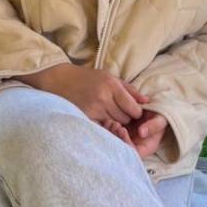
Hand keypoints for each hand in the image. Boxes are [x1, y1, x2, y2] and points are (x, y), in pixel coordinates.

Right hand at [23, 64, 149, 124]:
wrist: (59, 80)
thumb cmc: (87, 78)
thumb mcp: (109, 77)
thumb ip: (130, 90)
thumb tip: (147, 101)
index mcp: (111, 85)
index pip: (134, 108)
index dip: (136, 112)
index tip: (132, 111)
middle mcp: (103, 98)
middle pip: (126, 119)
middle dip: (126, 118)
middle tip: (118, 113)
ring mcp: (93, 110)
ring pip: (115, 125)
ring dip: (115, 123)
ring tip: (107, 115)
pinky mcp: (84, 118)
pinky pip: (102, 129)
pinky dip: (104, 127)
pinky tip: (100, 121)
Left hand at [101, 111, 169, 159]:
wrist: (153, 108)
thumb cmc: (159, 116)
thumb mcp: (161, 120)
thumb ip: (154, 126)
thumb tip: (142, 133)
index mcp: (146, 148)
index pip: (133, 153)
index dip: (126, 143)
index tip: (123, 130)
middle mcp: (135, 147)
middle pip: (121, 150)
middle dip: (116, 138)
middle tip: (115, 124)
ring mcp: (126, 141)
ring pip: (114, 143)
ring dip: (110, 133)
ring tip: (111, 121)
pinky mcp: (119, 134)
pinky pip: (111, 135)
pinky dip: (108, 129)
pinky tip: (107, 120)